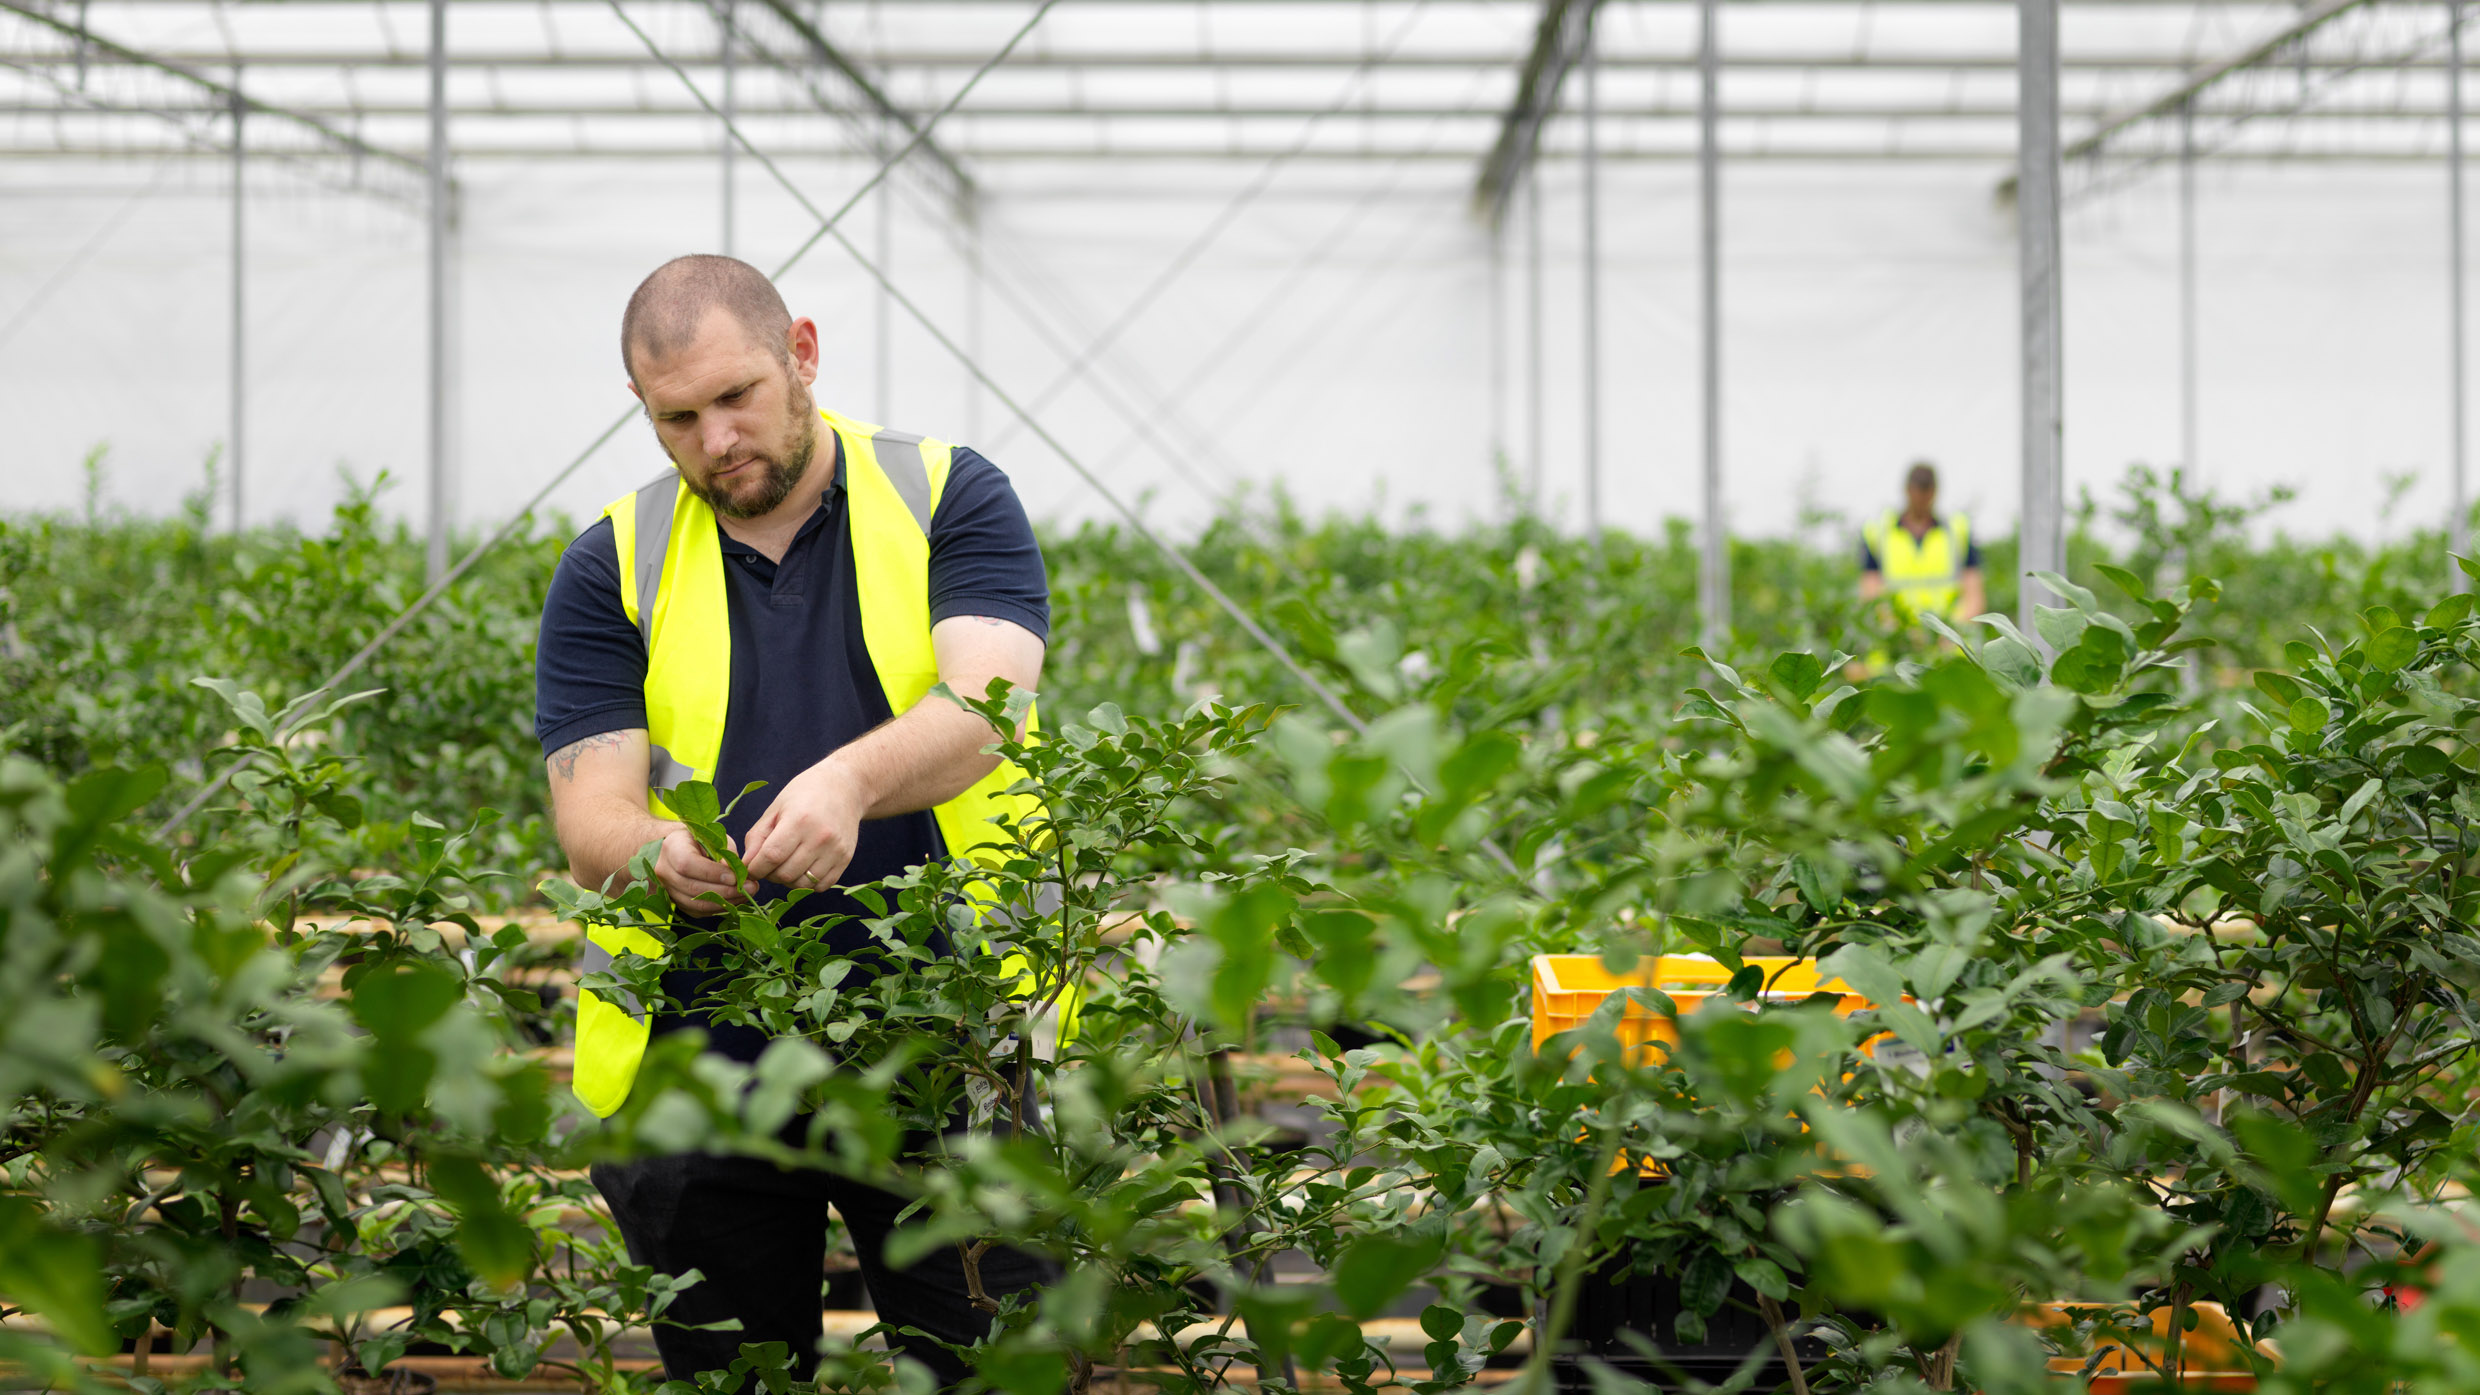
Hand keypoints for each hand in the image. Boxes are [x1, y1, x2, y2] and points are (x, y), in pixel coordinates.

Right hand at [653, 825, 743, 909]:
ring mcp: (668, 890)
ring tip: (747, 895)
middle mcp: (664, 871)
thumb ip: (724, 853)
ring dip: (725, 902)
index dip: (712, 873)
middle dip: (725, 891)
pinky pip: (699, 911)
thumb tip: (736, 874)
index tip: (734, 877)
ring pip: (696, 904)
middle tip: (750, 888)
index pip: (687, 864)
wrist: (680, 849)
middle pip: (693, 887)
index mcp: (671, 848)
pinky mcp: (678, 903)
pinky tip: (736, 901)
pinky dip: (719, 908)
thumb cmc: (700, 840)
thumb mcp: (714, 837)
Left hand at [743, 757, 871, 892]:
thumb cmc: (804, 794)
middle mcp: (820, 837)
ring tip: (787, 864)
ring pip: (802, 884)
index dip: (755, 868)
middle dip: (770, 875)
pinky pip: (820, 886)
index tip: (752, 866)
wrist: (845, 787)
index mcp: (799, 820)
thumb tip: (746, 866)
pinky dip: (807, 883)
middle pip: (786, 874)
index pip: (771, 856)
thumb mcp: (776, 809)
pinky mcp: (846, 859)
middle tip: (769, 864)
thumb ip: (757, 837)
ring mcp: (835, 850)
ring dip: (788, 880)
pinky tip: (804, 867)